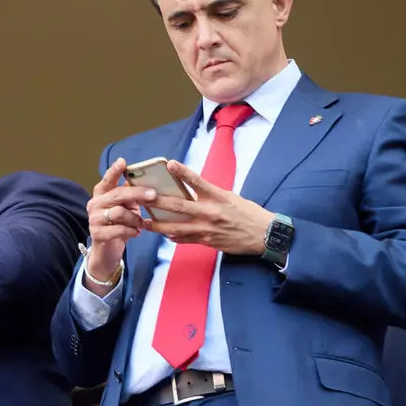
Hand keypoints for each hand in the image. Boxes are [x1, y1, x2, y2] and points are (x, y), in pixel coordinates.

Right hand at [83, 158, 156, 292]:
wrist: (107, 252)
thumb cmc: (119, 225)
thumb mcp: (125, 208)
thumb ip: (131, 196)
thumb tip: (151, 185)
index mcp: (101, 194)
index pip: (107, 180)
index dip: (114, 171)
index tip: (123, 162)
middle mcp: (94, 204)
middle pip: (117, 194)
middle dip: (137, 194)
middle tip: (154, 195)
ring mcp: (94, 220)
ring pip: (119, 213)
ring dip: (135, 218)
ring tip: (141, 223)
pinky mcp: (97, 234)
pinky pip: (119, 230)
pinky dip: (132, 231)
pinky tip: (136, 233)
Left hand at [144, 160, 274, 254]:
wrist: (263, 235)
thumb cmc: (247, 212)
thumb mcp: (229, 197)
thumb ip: (209, 194)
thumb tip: (189, 189)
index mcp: (218, 197)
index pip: (198, 181)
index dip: (183, 172)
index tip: (170, 163)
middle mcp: (210, 212)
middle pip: (179, 206)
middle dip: (158, 202)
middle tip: (141, 198)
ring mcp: (207, 229)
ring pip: (176, 227)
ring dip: (157, 225)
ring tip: (143, 222)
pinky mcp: (207, 241)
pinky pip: (185, 239)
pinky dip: (173, 236)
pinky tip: (163, 234)